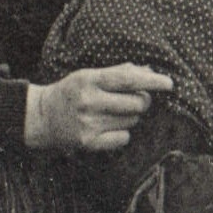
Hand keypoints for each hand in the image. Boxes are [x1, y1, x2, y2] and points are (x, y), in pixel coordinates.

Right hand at [25, 64, 172, 151]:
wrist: (42, 116)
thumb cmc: (72, 91)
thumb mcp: (89, 75)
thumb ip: (118, 72)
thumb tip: (148, 70)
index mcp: (89, 80)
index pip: (127, 79)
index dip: (151, 81)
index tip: (169, 83)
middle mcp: (89, 101)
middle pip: (136, 103)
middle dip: (142, 101)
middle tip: (133, 99)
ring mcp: (89, 124)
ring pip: (132, 121)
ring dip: (130, 117)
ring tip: (112, 113)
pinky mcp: (89, 143)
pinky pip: (124, 138)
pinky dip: (122, 133)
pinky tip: (108, 127)